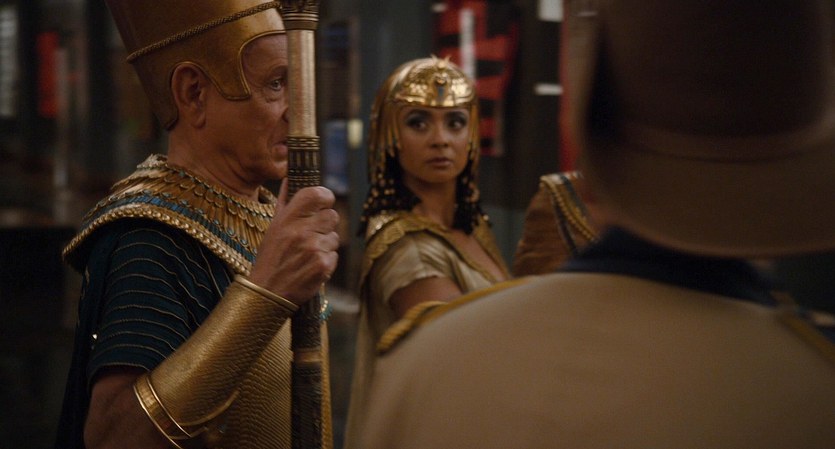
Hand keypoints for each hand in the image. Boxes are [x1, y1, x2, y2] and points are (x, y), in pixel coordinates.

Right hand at [248, 179, 339, 304]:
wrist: (267, 291)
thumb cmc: (270, 258)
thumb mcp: (273, 227)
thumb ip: (286, 202)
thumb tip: (291, 179)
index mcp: (288, 218)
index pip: (317, 194)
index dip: (325, 197)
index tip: (323, 203)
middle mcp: (302, 231)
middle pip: (333, 215)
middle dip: (326, 225)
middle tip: (313, 234)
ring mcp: (314, 249)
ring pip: (335, 237)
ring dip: (325, 245)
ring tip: (308, 254)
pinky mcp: (324, 266)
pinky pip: (335, 255)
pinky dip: (326, 261)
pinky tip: (310, 265)